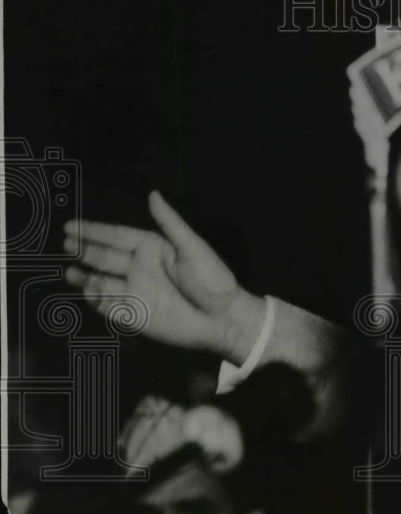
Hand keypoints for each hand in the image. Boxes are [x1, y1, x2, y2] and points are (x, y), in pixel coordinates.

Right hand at [64, 190, 263, 362]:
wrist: (222, 319)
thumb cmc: (212, 279)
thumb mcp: (192, 247)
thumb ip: (170, 223)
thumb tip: (152, 194)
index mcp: (153, 248)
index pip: (116, 236)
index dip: (93, 231)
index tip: (70, 226)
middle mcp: (140, 268)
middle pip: (104, 257)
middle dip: (84, 250)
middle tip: (65, 244)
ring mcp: (135, 291)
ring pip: (101, 281)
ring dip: (84, 277)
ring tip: (69, 272)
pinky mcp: (134, 315)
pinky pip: (107, 306)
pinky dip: (94, 300)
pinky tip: (85, 293)